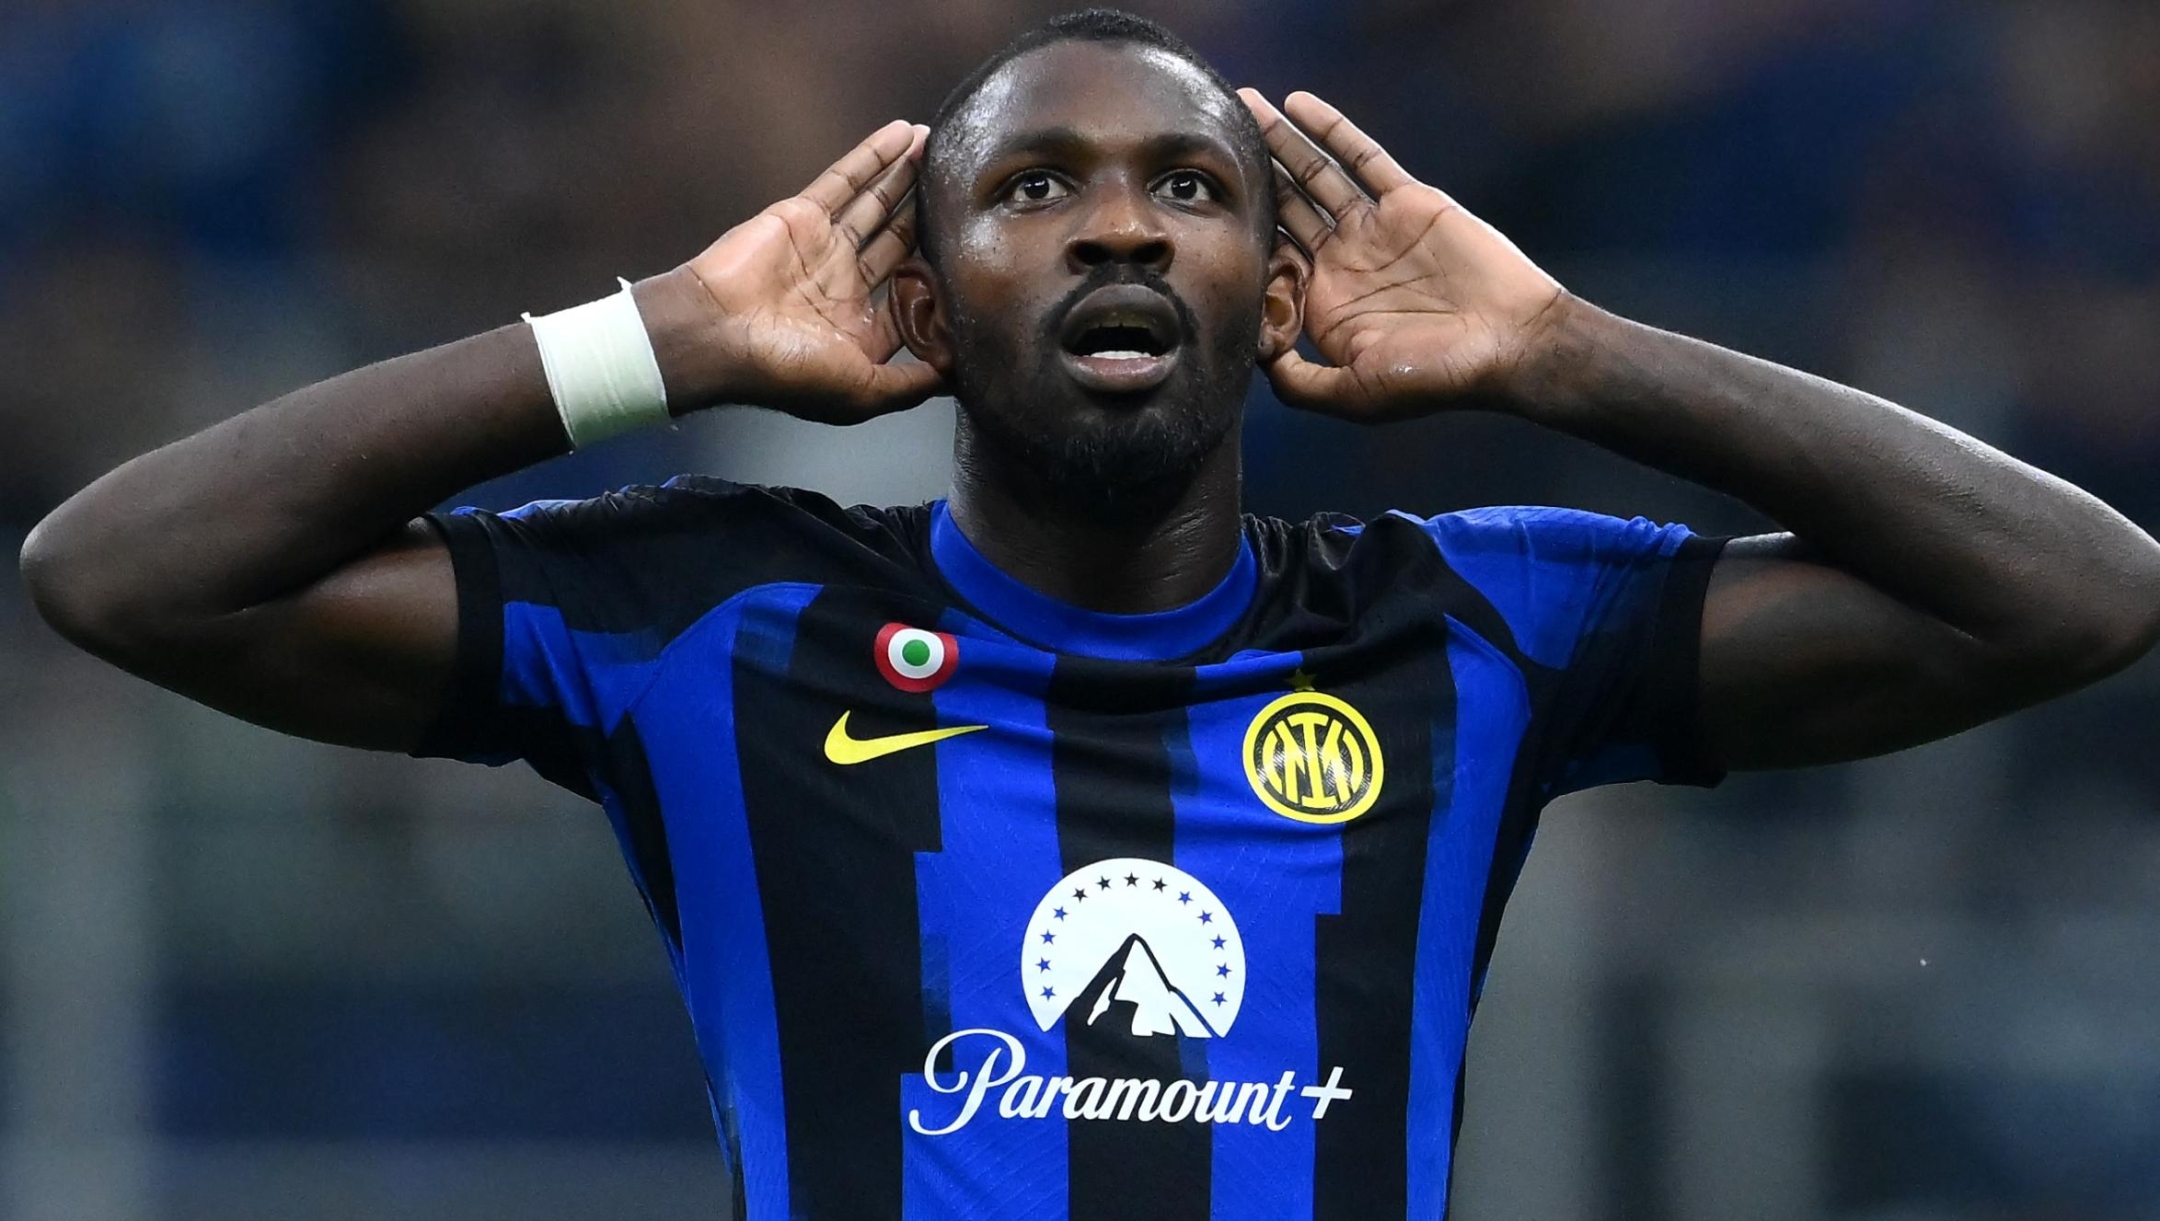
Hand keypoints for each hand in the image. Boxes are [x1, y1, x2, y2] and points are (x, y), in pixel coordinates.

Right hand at [645, 120, 943, 422]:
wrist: (716, 336)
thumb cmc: (786, 372)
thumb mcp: (862, 393)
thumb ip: (911, 383)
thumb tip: (959, 375)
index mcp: (858, 331)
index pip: (910, 300)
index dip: (943, 283)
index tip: (982, 264)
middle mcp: (843, 287)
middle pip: (899, 243)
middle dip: (930, 217)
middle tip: (968, 188)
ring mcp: (824, 248)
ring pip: (878, 204)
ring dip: (909, 176)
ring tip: (945, 149)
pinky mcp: (804, 216)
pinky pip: (846, 179)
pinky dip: (875, 155)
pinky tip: (905, 134)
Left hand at [1239, 90, 1567, 419]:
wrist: (1511, 343)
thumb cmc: (1436, 377)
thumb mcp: (1357, 395)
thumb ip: (1300, 384)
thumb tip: (1254, 363)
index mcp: (1324, 306)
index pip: (1266, 263)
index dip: (1234, 239)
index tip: (1195, 212)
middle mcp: (1343, 263)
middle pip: (1282, 210)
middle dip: (1248, 176)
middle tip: (1206, 144)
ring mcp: (1373, 229)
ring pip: (1314, 176)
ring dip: (1280, 141)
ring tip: (1243, 105)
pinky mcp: (1407, 202)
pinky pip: (1362, 156)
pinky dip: (1331, 129)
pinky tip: (1297, 104)